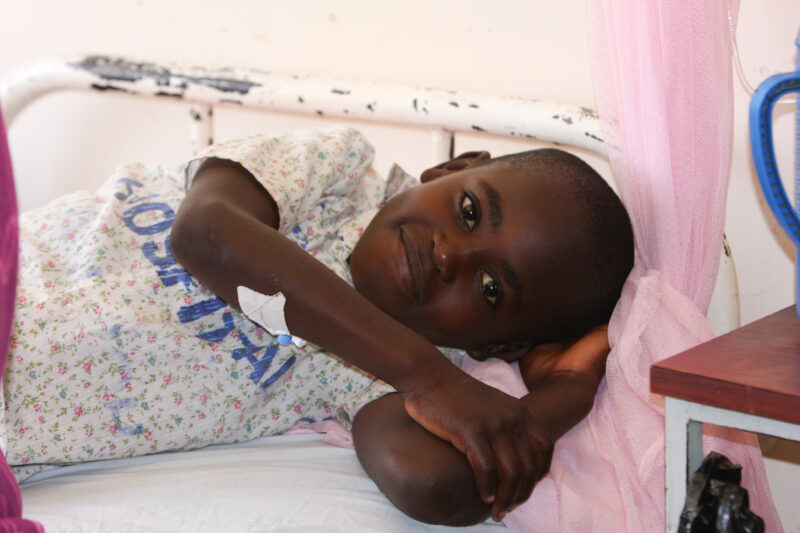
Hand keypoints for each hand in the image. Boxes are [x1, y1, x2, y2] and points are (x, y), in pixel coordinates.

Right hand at [401, 372, 552, 520]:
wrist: (429, 377)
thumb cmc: (455, 396)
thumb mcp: (492, 406)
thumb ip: (506, 425)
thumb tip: (510, 455)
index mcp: (520, 411)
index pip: (545, 447)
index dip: (539, 472)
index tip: (525, 488)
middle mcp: (512, 417)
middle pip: (529, 465)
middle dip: (522, 493)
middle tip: (510, 508)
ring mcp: (493, 424)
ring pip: (511, 472)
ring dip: (507, 497)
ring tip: (498, 511)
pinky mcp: (471, 431)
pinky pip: (486, 468)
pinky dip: (488, 487)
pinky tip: (484, 496)